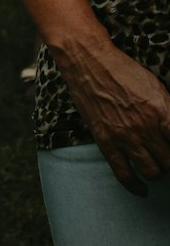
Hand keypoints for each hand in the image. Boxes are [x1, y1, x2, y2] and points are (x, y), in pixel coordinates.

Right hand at [56, 39, 169, 194]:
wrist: (87, 59)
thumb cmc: (121, 68)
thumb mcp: (155, 85)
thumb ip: (169, 109)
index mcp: (160, 109)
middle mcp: (144, 126)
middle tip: (167, 154)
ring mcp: (124, 136)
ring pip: (153, 171)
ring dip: (159, 171)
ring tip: (157, 165)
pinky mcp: (106, 141)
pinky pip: (124, 174)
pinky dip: (136, 186)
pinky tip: (142, 189)